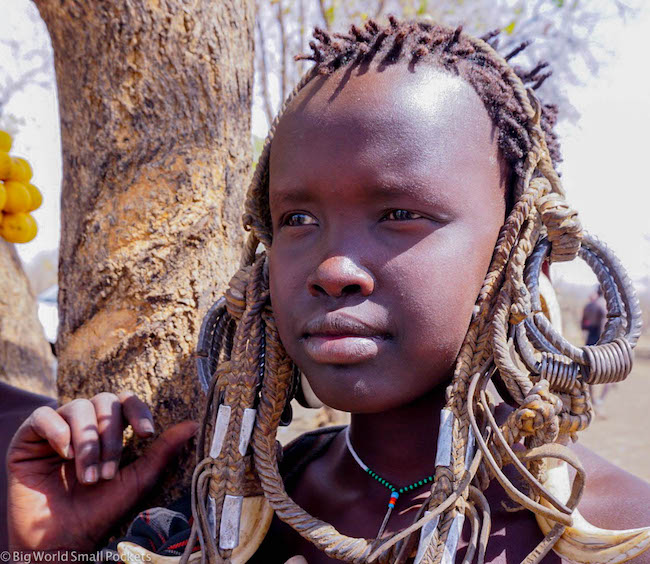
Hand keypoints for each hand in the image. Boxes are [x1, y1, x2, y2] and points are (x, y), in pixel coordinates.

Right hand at [7, 391, 198, 552]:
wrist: (60, 541)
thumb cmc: (100, 511)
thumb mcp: (138, 480)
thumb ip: (163, 451)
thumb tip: (193, 425)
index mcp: (110, 430)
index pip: (127, 401)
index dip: (138, 410)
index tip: (146, 434)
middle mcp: (84, 424)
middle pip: (104, 401)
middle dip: (110, 437)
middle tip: (108, 473)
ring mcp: (57, 429)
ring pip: (77, 407)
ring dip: (87, 442)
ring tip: (88, 476)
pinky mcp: (28, 438)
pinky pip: (43, 415)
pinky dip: (57, 431)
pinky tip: (63, 454)